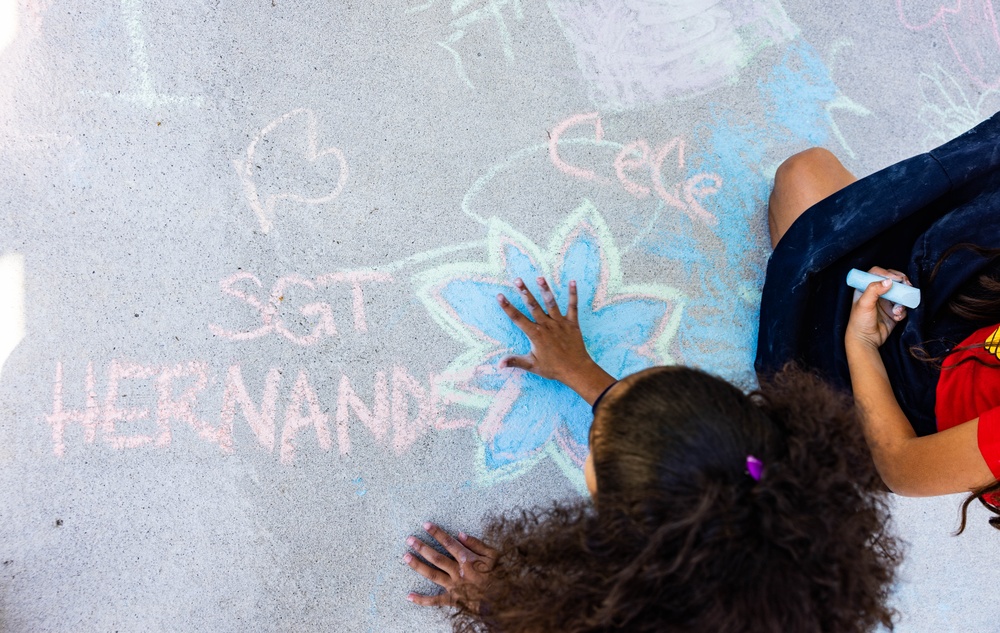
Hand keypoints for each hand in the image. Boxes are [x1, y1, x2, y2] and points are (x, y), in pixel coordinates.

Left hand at [404, 522, 496, 609]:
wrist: (502, 599)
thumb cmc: (498, 575)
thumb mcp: (494, 556)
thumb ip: (477, 544)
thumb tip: (460, 534)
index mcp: (468, 560)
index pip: (449, 543)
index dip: (437, 533)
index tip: (426, 525)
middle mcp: (458, 572)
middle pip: (436, 558)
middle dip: (422, 547)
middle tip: (409, 539)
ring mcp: (454, 586)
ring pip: (432, 575)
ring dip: (418, 565)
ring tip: (405, 557)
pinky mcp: (453, 599)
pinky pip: (435, 601)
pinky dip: (422, 600)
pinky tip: (409, 596)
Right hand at [497, 277, 614, 402]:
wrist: (576, 370)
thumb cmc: (553, 368)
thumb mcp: (532, 365)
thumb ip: (515, 361)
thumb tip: (498, 364)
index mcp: (535, 334)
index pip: (517, 318)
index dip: (507, 307)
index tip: (500, 295)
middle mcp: (546, 326)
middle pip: (533, 306)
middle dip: (524, 292)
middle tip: (517, 279)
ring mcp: (560, 323)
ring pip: (551, 303)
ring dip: (545, 290)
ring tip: (539, 277)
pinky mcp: (572, 323)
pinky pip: (573, 306)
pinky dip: (573, 294)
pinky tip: (572, 281)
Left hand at [846, 266, 910, 350]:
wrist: (866, 340)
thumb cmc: (860, 322)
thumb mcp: (864, 304)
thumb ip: (874, 290)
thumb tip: (888, 281)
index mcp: (865, 288)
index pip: (877, 273)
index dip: (887, 273)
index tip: (897, 279)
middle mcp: (877, 293)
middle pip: (892, 281)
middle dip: (902, 283)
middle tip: (907, 286)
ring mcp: (886, 302)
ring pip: (900, 294)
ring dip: (902, 301)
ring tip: (897, 310)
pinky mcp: (893, 311)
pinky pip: (903, 307)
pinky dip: (902, 311)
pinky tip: (896, 317)